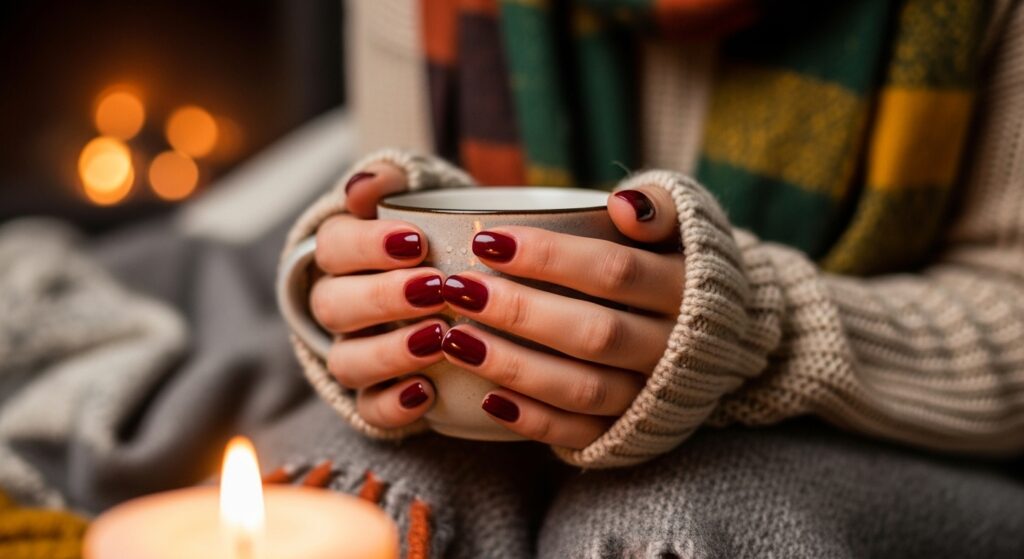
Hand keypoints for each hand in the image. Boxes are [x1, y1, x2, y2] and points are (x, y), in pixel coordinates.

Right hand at [311, 162, 445, 429]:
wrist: (462, 283)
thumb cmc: (435, 235)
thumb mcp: (420, 197)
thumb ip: (391, 183)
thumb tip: (362, 188)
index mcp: (342, 255)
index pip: (332, 247)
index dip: (368, 246)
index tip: (417, 241)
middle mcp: (338, 307)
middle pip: (334, 306)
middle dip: (383, 298)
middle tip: (435, 288)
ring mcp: (354, 353)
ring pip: (347, 362)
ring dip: (390, 352)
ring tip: (439, 338)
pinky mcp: (376, 394)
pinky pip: (369, 409)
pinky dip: (394, 405)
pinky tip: (429, 391)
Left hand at [440, 186, 683, 448]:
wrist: (724, 340)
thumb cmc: (680, 263)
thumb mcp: (689, 223)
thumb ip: (660, 204)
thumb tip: (622, 206)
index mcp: (686, 289)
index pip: (615, 272)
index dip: (549, 257)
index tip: (485, 241)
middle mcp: (673, 348)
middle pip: (594, 334)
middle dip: (520, 312)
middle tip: (458, 289)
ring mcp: (652, 396)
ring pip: (583, 389)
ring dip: (515, 367)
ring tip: (455, 340)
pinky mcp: (631, 433)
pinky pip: (581, 434)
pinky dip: (534, 421)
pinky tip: (487, 398)